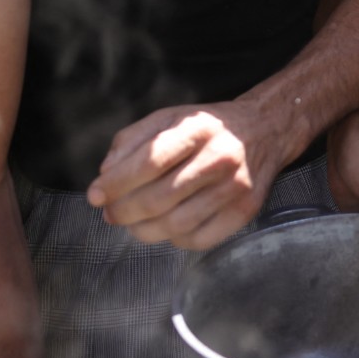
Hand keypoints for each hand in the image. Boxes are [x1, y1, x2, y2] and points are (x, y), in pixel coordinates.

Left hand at [88, 100, 294, 249]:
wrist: (264, 131)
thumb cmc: (206, 128)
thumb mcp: (169, 118)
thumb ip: (132, 140)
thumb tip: (105, 175)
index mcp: (198, 128)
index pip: (150, 160)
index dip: (116, 182)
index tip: (94, 195)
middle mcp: (220, 157)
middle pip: (159, 198)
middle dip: (123, 211)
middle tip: (110, 213)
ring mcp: (235, 187)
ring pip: (176, 225)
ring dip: (143, 230)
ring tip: (132, 223)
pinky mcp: (245, 211)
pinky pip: (199, 240)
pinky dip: (173, 240)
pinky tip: (165, 227)